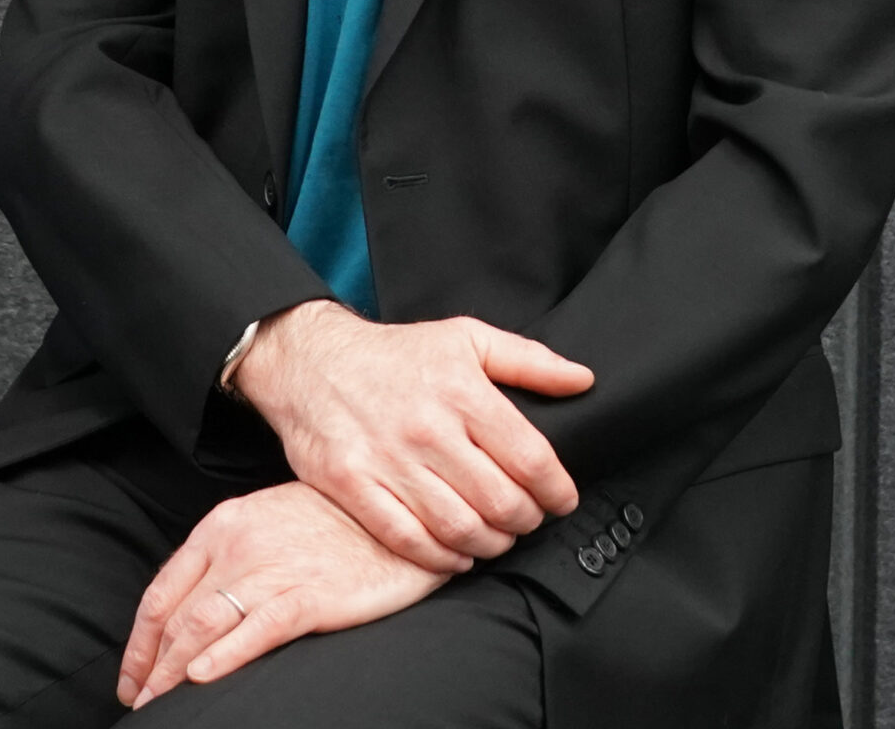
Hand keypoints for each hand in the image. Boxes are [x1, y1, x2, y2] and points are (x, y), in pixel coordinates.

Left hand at [115, 481, 448, 707]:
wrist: (394, 514)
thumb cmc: (333, 522)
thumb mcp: (267, 522)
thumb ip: (229, 558)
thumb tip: (191, 610)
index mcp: (222, 525)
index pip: (162, 591)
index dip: (140, 643)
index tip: (132, 677)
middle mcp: (238, 544)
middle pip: (178, 616)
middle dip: (152, 667)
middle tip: (143, 702)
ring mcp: (272, 569)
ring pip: (204, 626)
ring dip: (174, 672)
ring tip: (162, 705)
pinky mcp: (309, 595)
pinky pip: (256, 630)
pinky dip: (223, 657)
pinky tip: (203, 679)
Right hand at [228, 300, 593, 571]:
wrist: (311, 360)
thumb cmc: (396, 354)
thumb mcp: (465, 337)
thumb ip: (529, 360)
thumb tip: (583, 380)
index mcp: (462, 390)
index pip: (531, 459)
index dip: (557, 491)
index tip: (562, 500)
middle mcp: (427, 427)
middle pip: (501, 502)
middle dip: (526, 521)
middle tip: (527, 519)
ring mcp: (387, 459)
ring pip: (459, 528)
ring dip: (489, 544)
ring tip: (495, 537)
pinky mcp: (352, 484)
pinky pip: (409, 540)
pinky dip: (441, 558)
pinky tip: (455, 553)